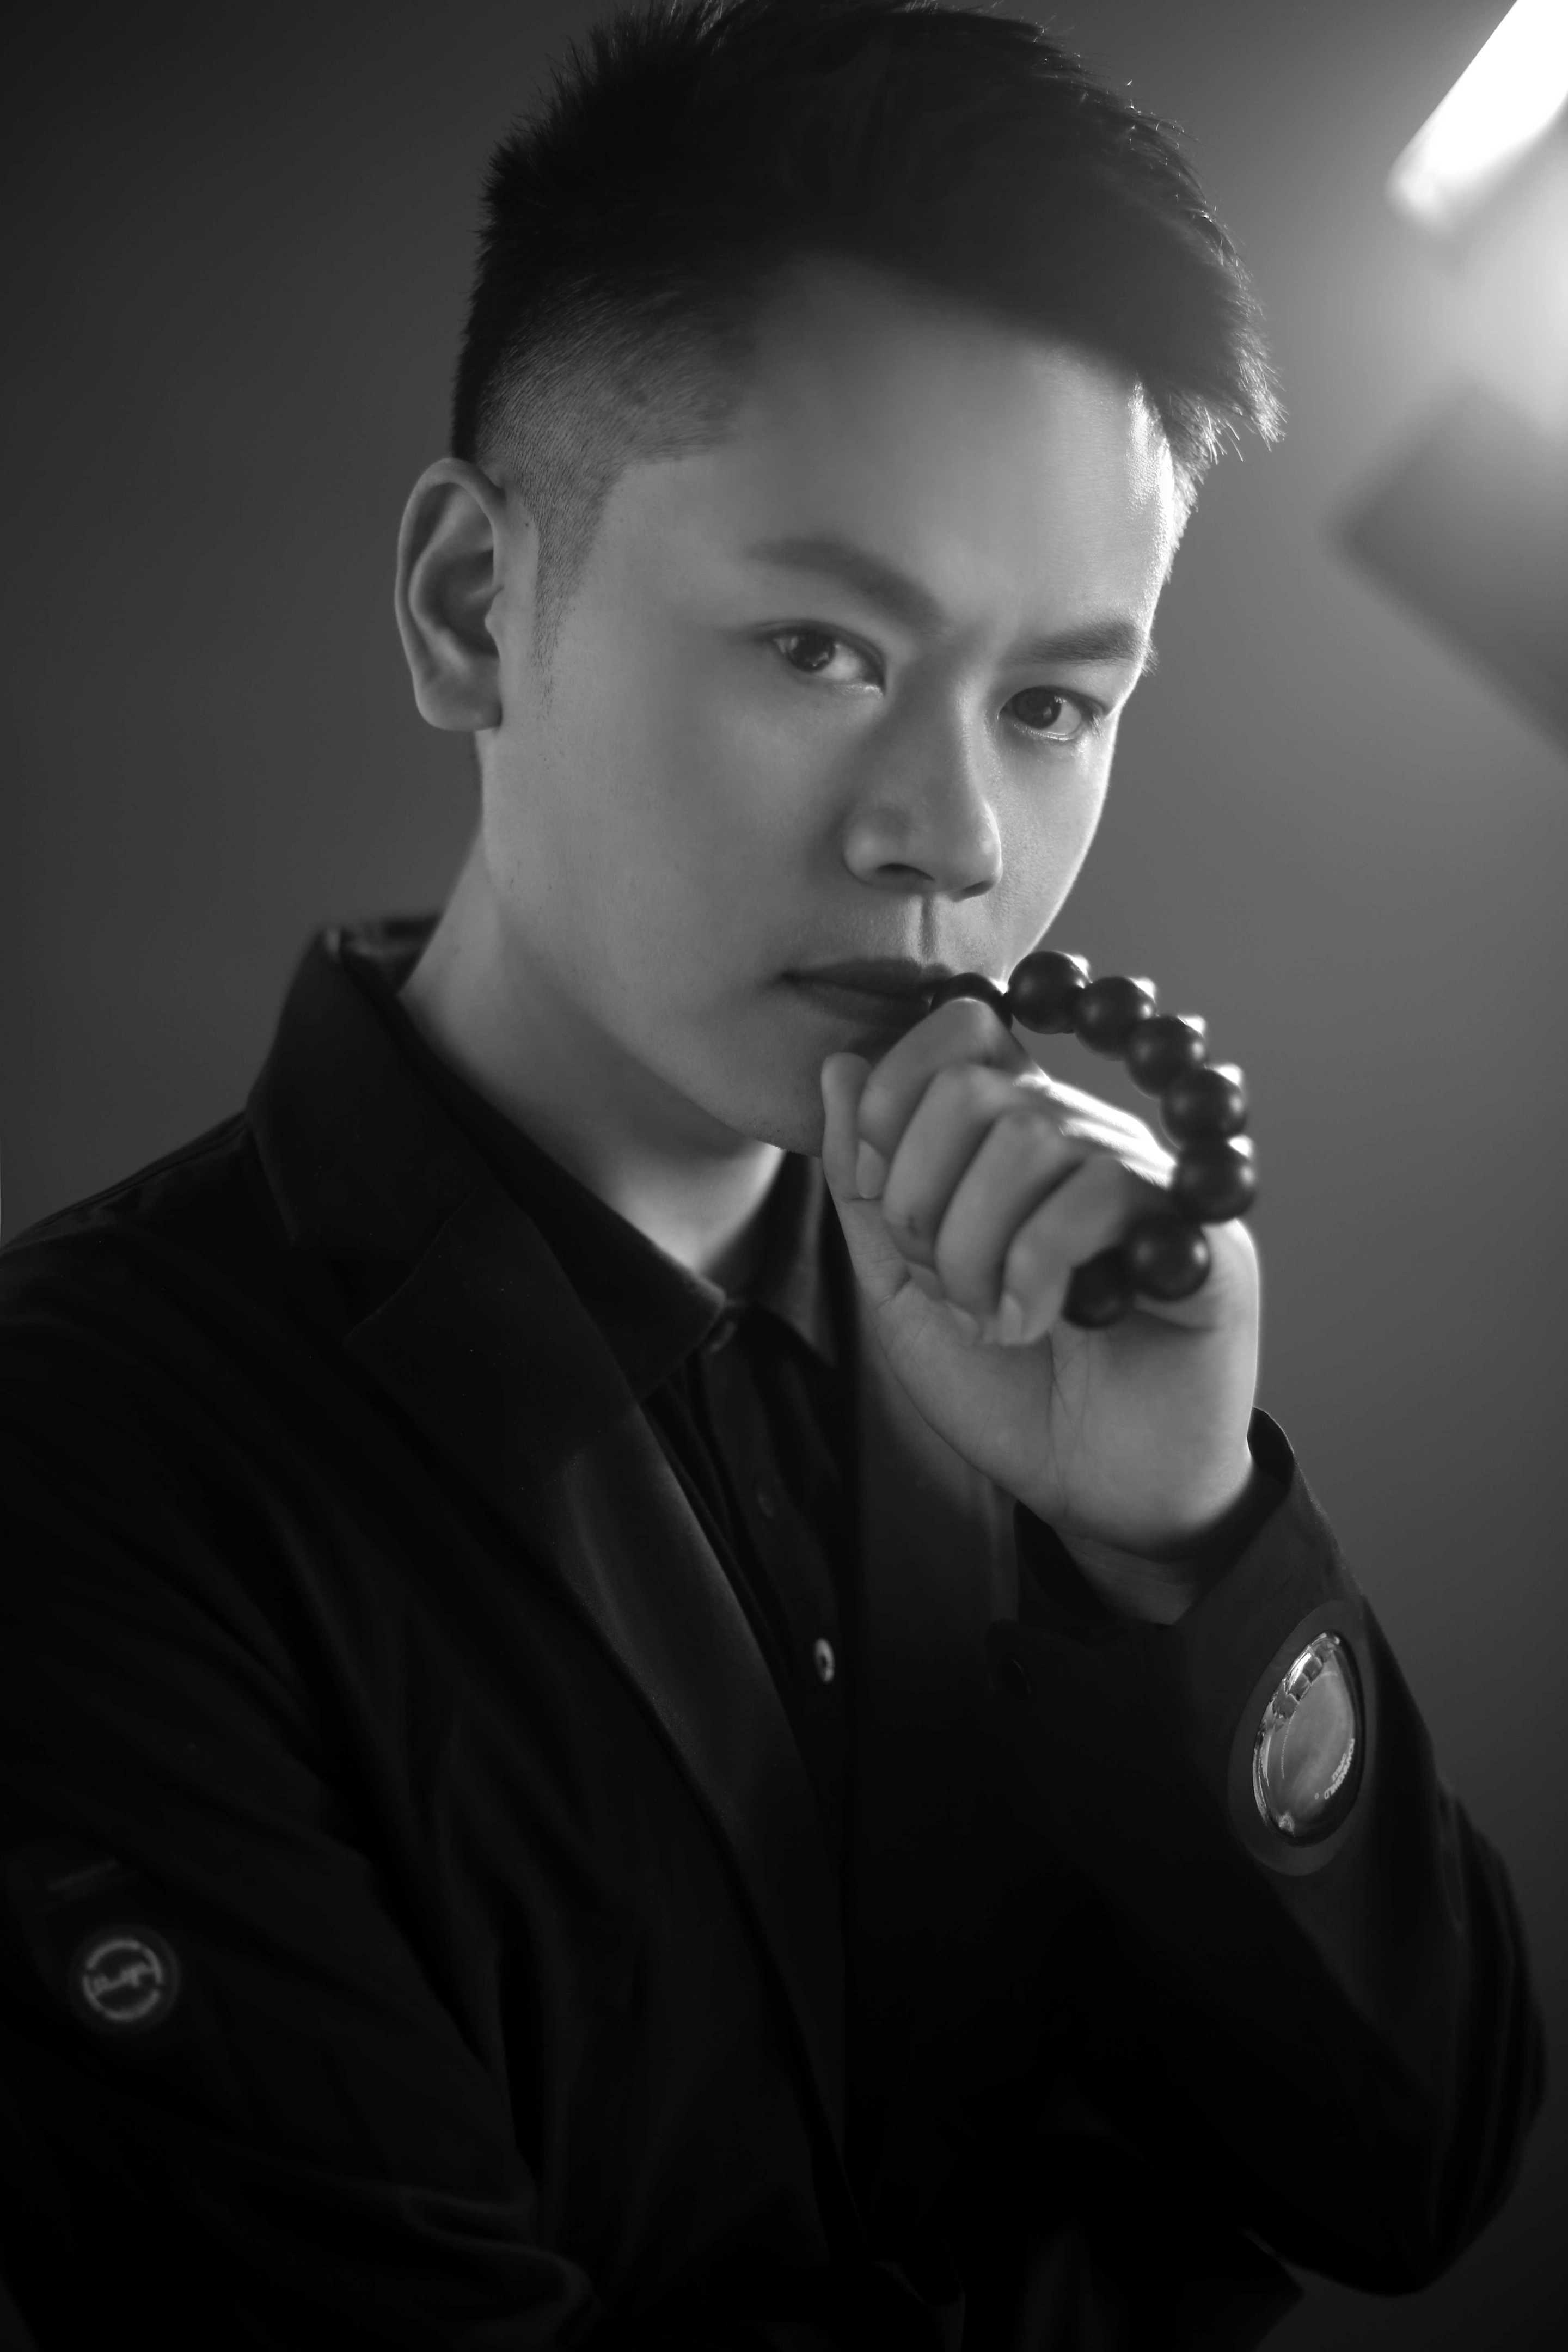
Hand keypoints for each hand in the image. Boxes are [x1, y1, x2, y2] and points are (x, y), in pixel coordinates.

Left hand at [818, 996, 1260, 1569]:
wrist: (1097, 1489)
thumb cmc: (1006, 1388)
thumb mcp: (898, 1286)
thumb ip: (863, 1183)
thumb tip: (837, 1063)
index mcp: (1017, 1132)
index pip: (959, 1029)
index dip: (894, 1100)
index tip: (886, 1201)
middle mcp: (1089, 1135)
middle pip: (975, 1087)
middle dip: (924, 1199)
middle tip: (945, 1284)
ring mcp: (1149, 1178)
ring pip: (1031, 1138)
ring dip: (977, 1248)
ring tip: (991, 1319)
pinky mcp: (1199, 1236)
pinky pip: (1101, 1194)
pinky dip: (1037, 1268)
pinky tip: (1040, 1324)